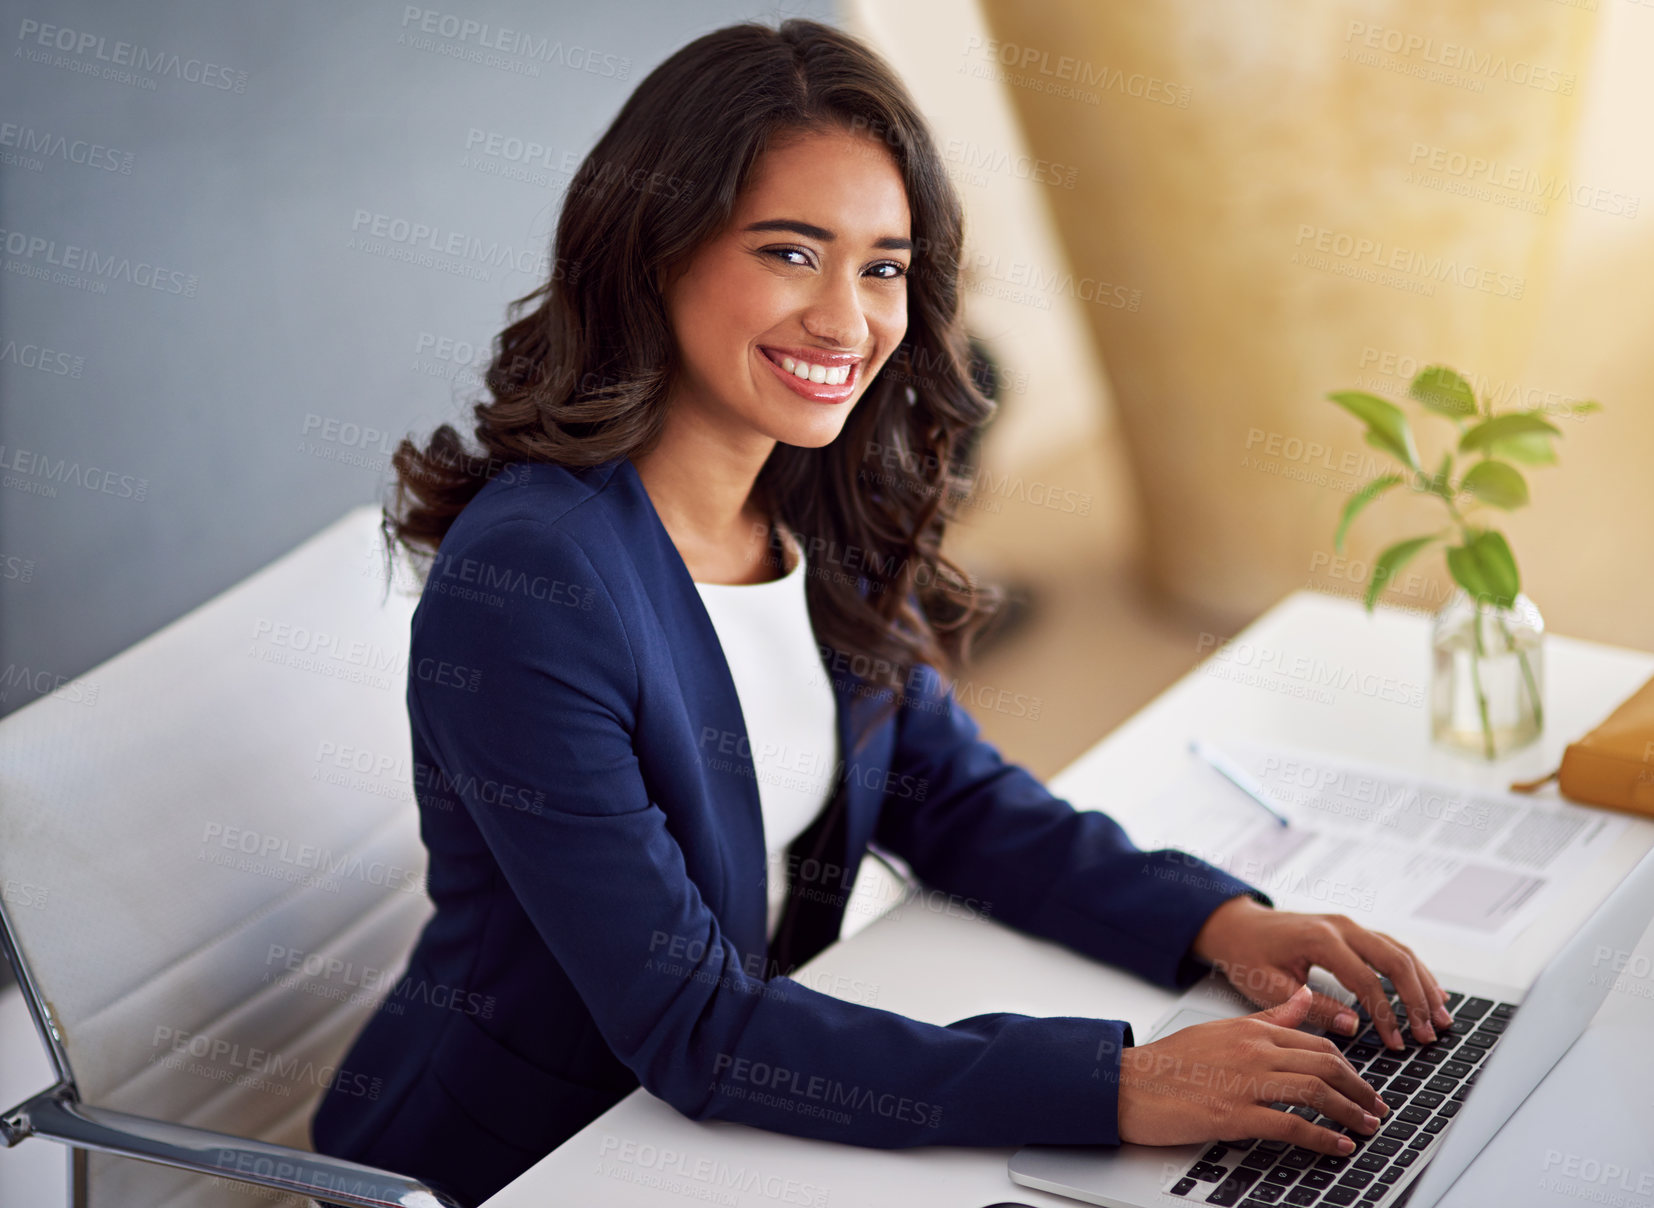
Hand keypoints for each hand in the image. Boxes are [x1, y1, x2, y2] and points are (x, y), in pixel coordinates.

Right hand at [1116, 986, 1386, 1153]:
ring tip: (1366, 1127)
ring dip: (1349, 1112)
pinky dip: (1321, 1138)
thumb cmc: (1170, 1063)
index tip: (1363, 1085)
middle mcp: (1253, 1051)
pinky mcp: (1233, 1114)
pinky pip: (1290, 1125)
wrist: (1128, 1085)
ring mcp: (1244, 1082)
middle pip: (1324, 1064)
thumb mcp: (1222, 1030)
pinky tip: (1338, 1147)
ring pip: (1314, 1091)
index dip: (1348, 1067)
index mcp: (1251, 1030)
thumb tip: (1303, 997)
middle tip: (1377, 1109)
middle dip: (1360, 1090)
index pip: (1316, 1043)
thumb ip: (1269, 1017)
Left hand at [1191, 896, 1454, 1049]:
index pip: (1367, 981)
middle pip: (1394, 960)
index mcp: (1319, 939)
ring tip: (1441, 1018)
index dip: (1386, 1015)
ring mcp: (1348, 925)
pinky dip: (1413, 970)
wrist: (1235, 926)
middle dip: (1417, 999)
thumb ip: (1311, 1007)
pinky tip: (1430, 991)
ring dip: (1424, 984)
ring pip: (1399, 951)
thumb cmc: (1247, 956)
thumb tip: (1354, 1026)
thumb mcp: (1268, 987)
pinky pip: (1391, 947)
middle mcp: (1340, 927)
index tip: (1397, 1044)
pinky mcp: (1350, 930)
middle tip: (1430, 1033)